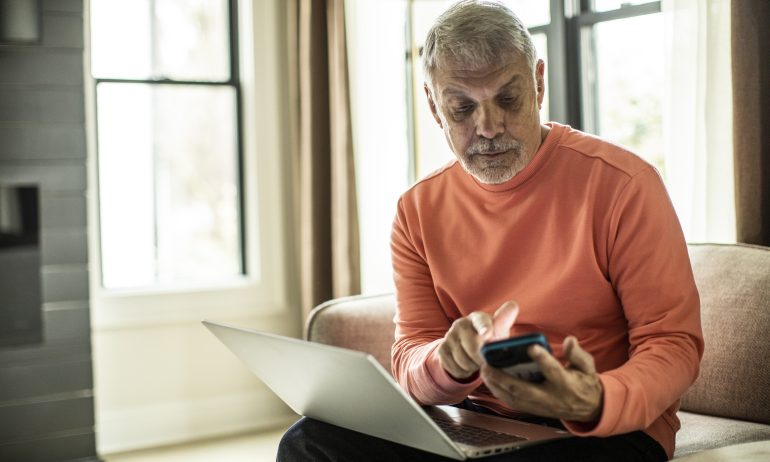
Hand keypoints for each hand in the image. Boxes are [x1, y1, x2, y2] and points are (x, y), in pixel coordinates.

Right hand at [438, 301, 518, 379]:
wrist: (469, 346)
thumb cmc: (490, 337)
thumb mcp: (500, 330)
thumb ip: (504, 321)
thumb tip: (513, 306)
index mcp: (477, 317)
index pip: (480, 322)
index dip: (484, 328)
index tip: (487, 334)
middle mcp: (461, 324)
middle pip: (473, 348)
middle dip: (483, 359)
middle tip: (488, 361)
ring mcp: (449, 336)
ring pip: (464, 362)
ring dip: (474, 367)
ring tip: (478, 362)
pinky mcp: (442, 349)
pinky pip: (455, 368)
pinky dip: (464, 372)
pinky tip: (468, 365)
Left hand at [480, 336, 602, 421]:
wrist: (589, 409)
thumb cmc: (584, 382)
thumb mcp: (587, 366)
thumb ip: (577, 354)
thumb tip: (569, 340)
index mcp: (566, 384)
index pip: (553, 371)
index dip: (542, 359)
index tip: (531, 346)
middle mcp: (551, 397)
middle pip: (524, 389)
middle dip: (504, 378)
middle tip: (488, 364)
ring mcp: (540, 406)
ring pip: (514, 398)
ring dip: (496, 386)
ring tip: (484, 371)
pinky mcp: (533, 409)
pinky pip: (513, 403)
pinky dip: (499, 392)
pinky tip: (490, 381)